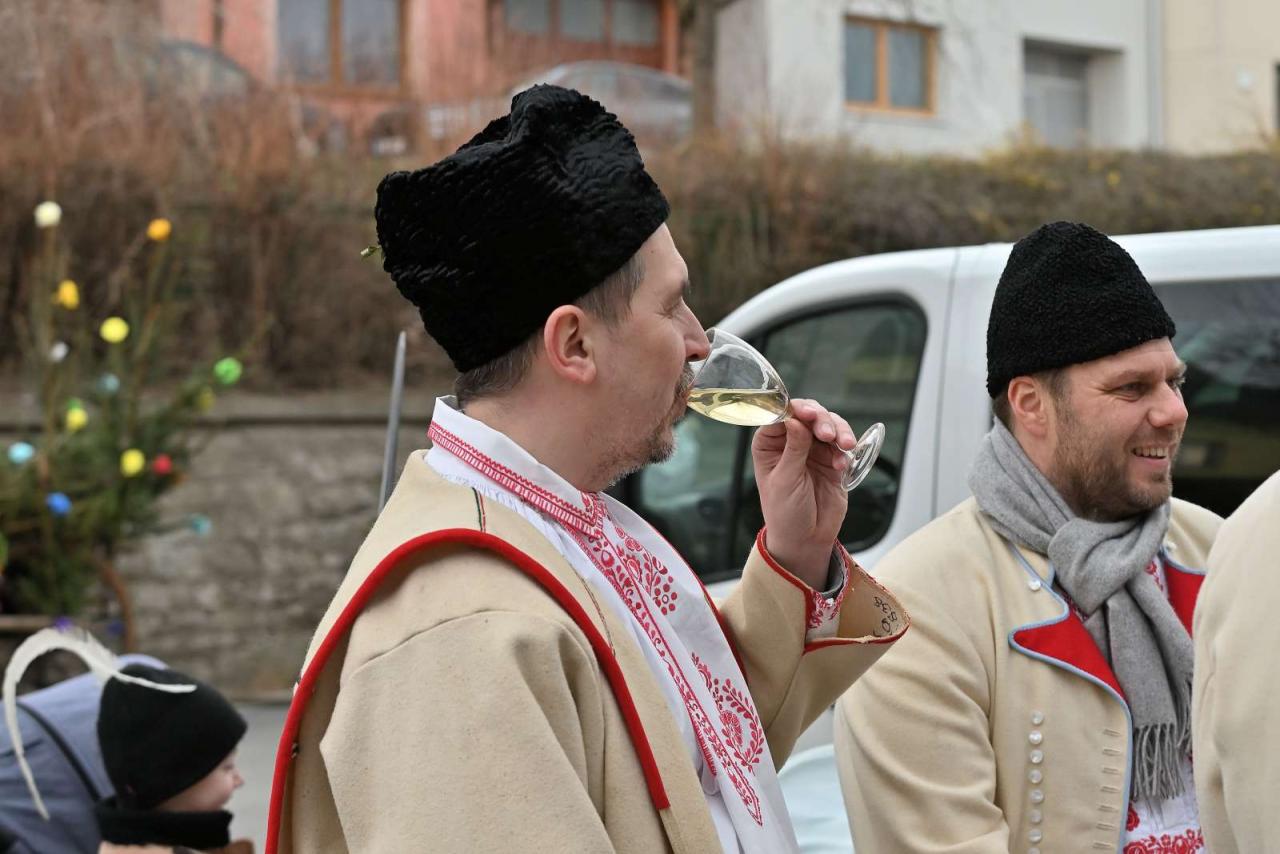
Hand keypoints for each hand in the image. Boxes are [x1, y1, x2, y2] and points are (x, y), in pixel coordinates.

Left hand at [751, 398, 853, 588]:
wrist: (806, 539)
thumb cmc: (785, 512)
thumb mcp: (785, 480)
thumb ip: (794, 449)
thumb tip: (796, 420)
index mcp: (769, 444)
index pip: (780, 415)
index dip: (795, 410)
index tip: (807, 414)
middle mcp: (790, 442)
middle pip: (808, 415)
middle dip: (821, 419)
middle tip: (828, 434)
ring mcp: (813, 449)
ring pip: (829, 425)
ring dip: (839, 431)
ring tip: (844, 446)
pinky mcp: (832, 460)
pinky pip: (842, 446)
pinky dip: (845, 451)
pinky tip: (842, 466)